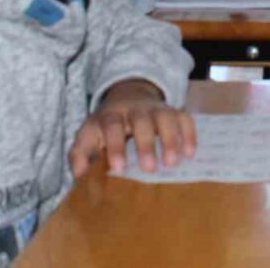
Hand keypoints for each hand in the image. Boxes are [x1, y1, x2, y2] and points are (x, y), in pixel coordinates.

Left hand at [68, 80, 195, 176]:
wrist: (129, 96)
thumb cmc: (107, 127)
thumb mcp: (89, 135)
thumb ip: (80, 154)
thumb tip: (80, 174)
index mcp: (110, 116)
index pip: (111, 126)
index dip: (115, 145)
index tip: (119, 167)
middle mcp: (134, 110)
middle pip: (141, 120)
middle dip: (146, 144)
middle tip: (150, 168)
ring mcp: (155, 109)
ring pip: (165, 117)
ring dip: (170, 139)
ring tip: (172, 163)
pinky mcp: (172, 111)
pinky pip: (184, 117)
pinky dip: (189, 133)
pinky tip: (189, 153)